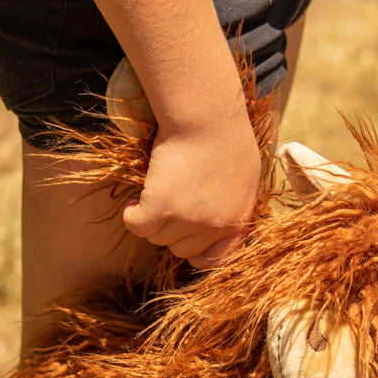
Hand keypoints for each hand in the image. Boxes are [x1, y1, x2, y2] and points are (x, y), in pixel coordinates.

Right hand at [122, 103, 261, 267]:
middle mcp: (214, 226)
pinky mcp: (162, 207)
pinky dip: (132, 216)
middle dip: (173, 231)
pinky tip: (134, 202)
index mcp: (238, 221)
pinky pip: (138, 226)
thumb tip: (220, 217)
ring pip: (159, 237)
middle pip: (182, 249)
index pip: (218, 260)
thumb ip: (234, 205)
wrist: (207, 116)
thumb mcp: (245, 179)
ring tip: (155, 194)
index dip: (199, 251)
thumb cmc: (228, 137)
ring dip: (153, 219)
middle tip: (169, 205)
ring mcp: (188, 219)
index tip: (187, 237)